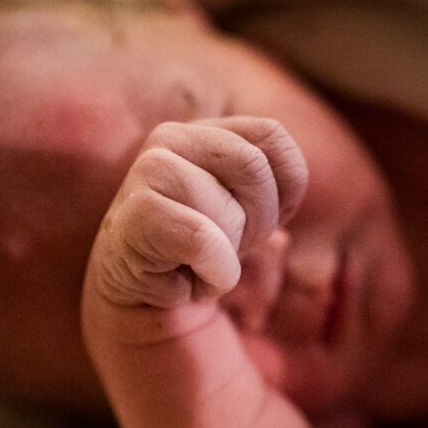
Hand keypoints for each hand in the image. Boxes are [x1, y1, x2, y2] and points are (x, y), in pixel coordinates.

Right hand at [82, 118, 370, 427]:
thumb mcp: (327, 388)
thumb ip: (343, 353)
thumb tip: (359, 361)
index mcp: (189, 267)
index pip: (216, 144)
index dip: (268, 160)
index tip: (289, 233)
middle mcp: (152, 259)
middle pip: (184, 136)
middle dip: (249, 168)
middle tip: (269, 240)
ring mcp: (129, 271)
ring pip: (167, 155)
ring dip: (228, 198)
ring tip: (239, 269)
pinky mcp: (118, 295)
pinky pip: (151, 212)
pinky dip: (198, 233)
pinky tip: (216, 286)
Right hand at [87, 116, 306, 313]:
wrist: (141, 296)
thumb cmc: (198, 249)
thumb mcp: (247, 210)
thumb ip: (268, 183)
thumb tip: (290, 184)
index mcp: (202, 131)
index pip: (271, 135)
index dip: (283, 188)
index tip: (255, 220)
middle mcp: (170, 138)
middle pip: (254, 167)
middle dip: (258, 223)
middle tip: (227, 248)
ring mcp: (149, 170)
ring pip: (229, 211)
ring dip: (229, 256)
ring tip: (198, 265)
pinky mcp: (137, 211)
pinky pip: (204, 242)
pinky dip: (212, 275)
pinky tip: (185, 282)